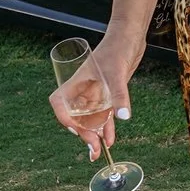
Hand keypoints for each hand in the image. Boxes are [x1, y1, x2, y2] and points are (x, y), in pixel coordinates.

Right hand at [50, 36, 137, 159]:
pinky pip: (104, 115)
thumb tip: (124, 117)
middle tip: (93, 149)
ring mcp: (95, 93)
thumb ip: (120, 95)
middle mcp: (83, 90)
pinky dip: (107, 127)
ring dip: (93, 135)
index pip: (60, 104)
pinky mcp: (108, 94)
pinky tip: (110, 140)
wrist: (130, 37)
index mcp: (76, 83)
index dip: (65, 119)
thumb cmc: (117, 48)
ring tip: (98, 153)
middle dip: (83, 134)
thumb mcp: (118, 73)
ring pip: (90, 118)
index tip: (76, 130)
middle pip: (76, 116)